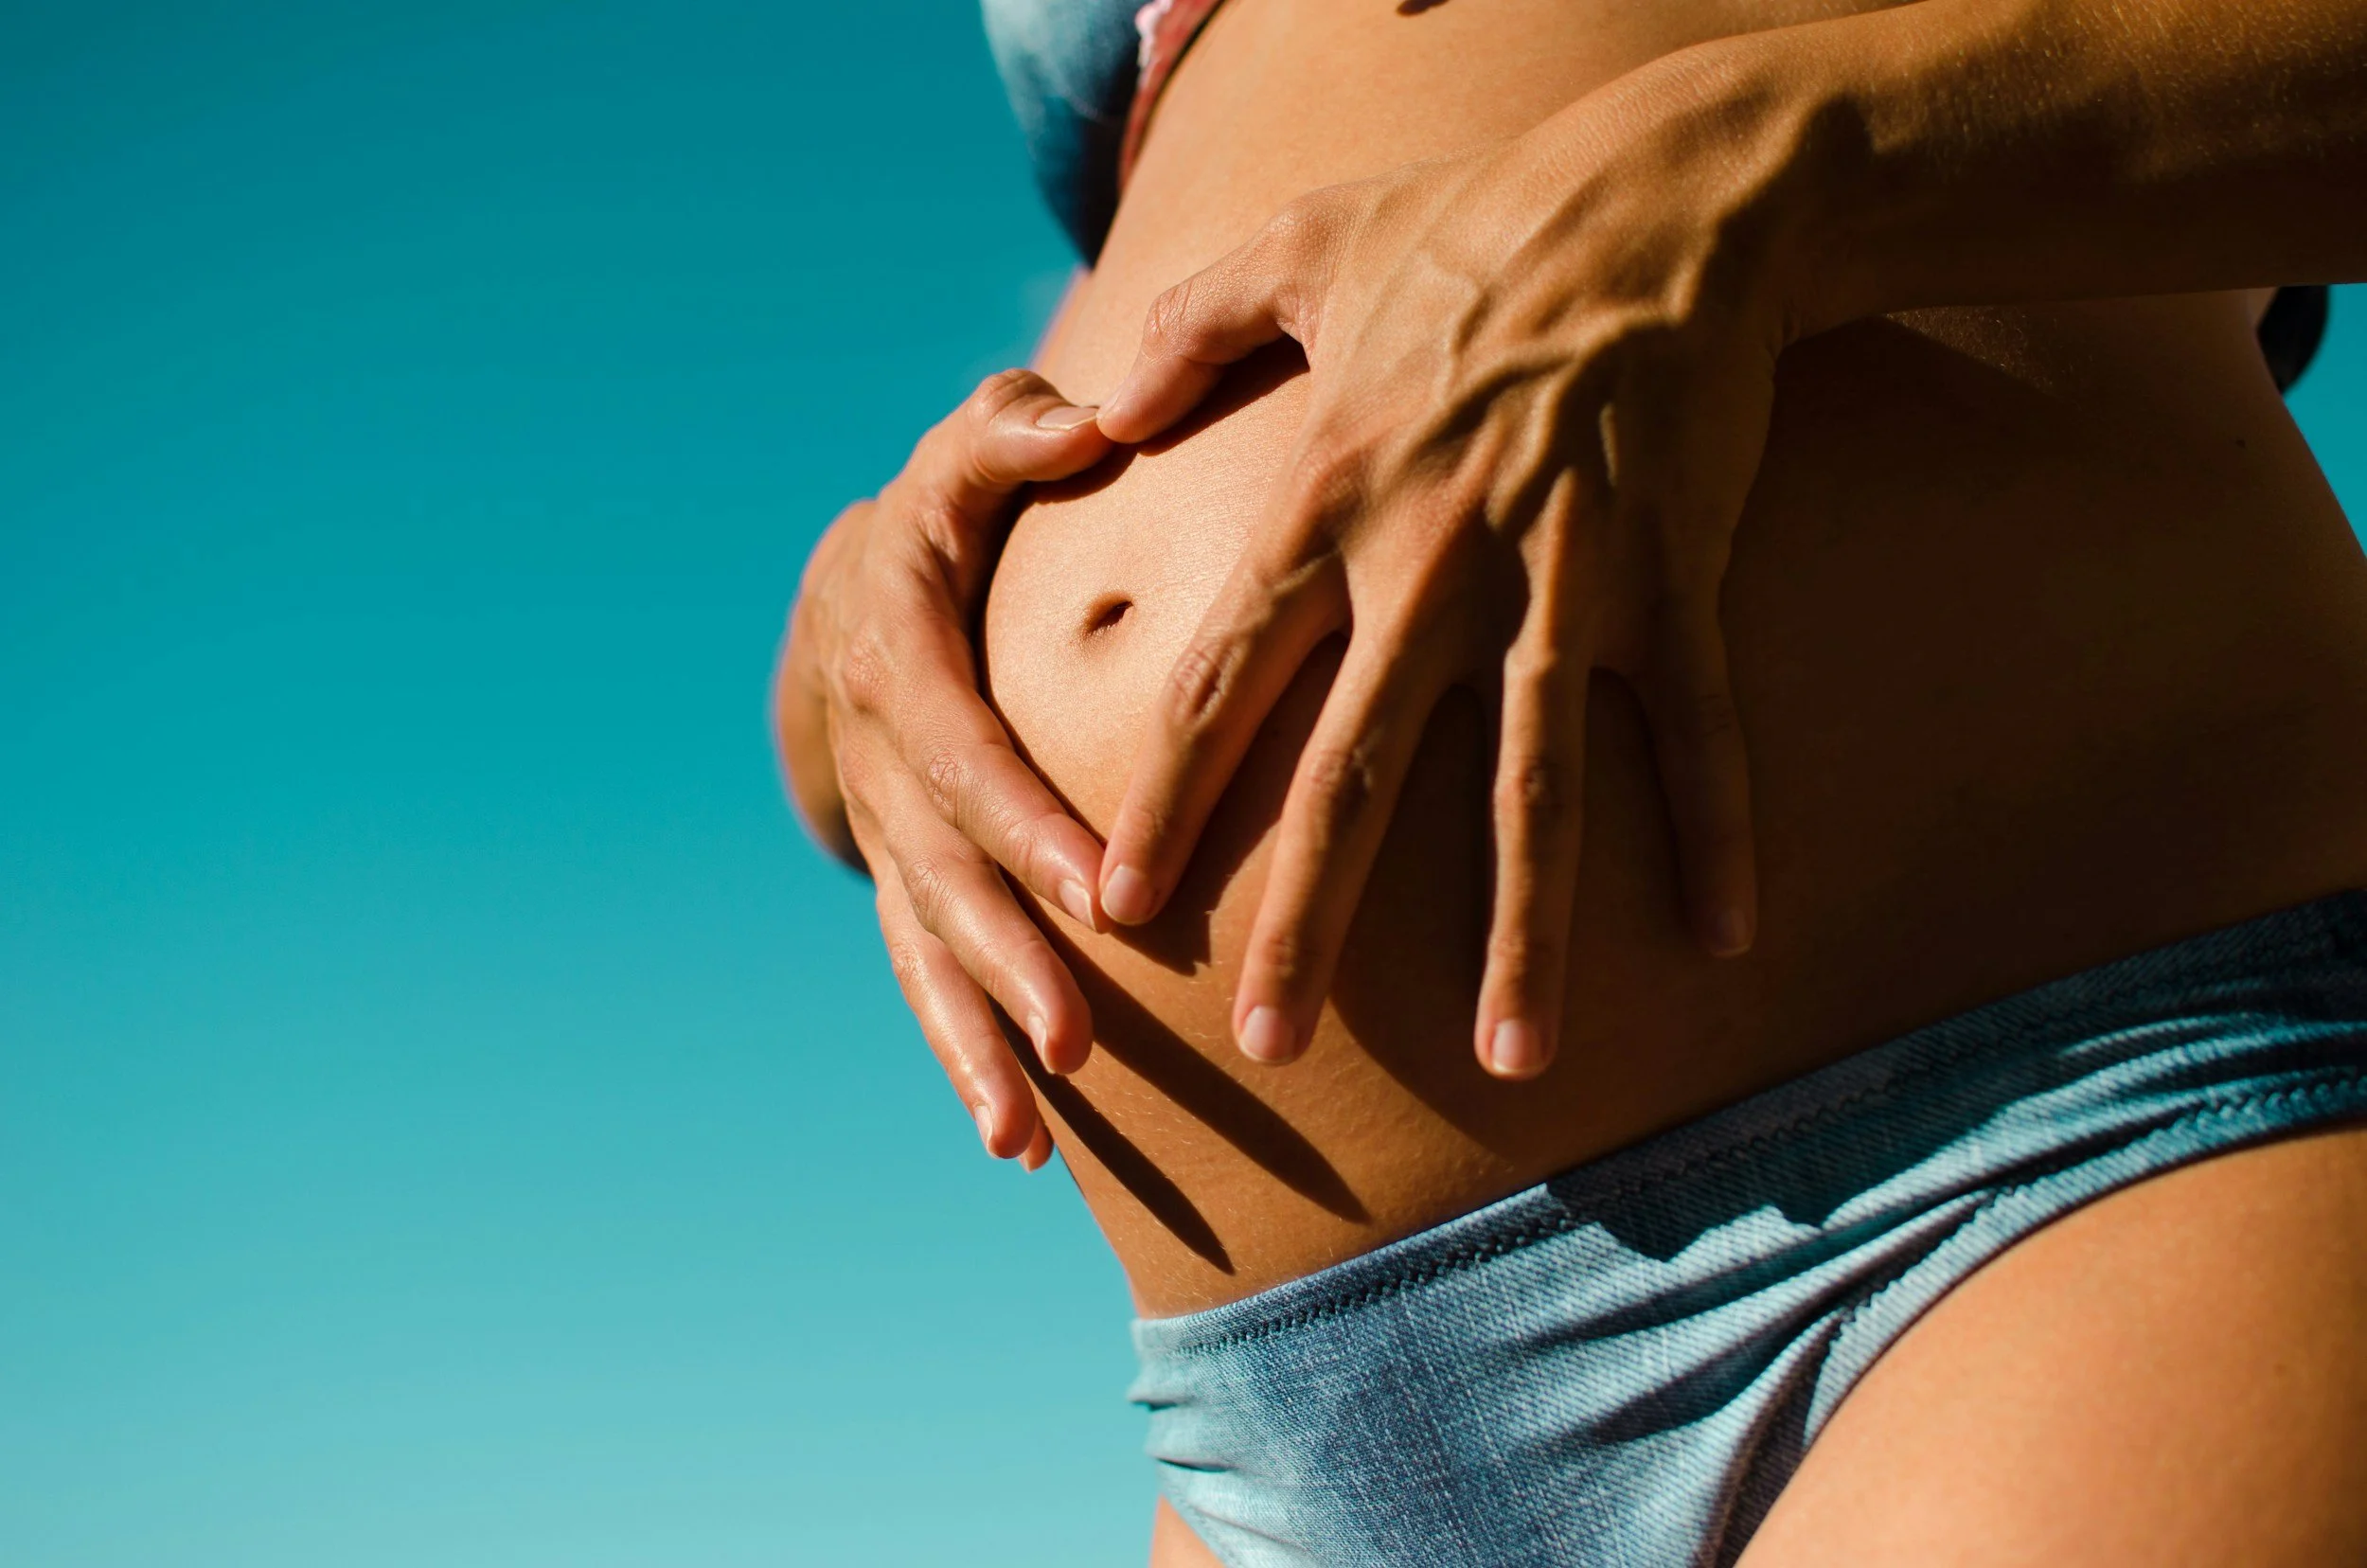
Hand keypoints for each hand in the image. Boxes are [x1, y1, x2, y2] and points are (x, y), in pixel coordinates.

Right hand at [776, 370, 1113, 1166]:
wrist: (851, 604)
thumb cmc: (946, 522)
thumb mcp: (962, 459)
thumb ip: (1013, 436)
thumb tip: (1089, 420)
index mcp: (898, 660)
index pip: (964, 752)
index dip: (1025, 824)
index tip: (1103, 890)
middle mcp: (882, 764)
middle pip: (946, 876)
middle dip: (1009, 960)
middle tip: (1080, 1036)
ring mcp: (888, 838)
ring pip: (925, 950)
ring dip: (974, 1040)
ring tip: (1028, 1127)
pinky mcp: (904, 886)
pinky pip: (924, 979)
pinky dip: (962, 1059)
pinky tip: (1018, 1143)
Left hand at [1090, 51, 1815, 1079]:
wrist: (1661, 194)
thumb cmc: (1473, 223)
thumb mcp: (1298, 246)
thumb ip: (1185, 330)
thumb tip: (1093, 404)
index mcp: (1329, 505)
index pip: (1225, 684)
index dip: (1167, 803)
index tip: (1117, 908)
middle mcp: (1432, 567)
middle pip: (1355, 776)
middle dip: (1309, 919)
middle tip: (1265, 1045)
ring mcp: (1561, 582)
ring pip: (1532, 788)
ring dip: (1524, 932)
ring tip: (1517, 1058)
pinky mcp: (1676, 577)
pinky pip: (1698, 729)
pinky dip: (1715, 832)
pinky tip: (1723, 939)